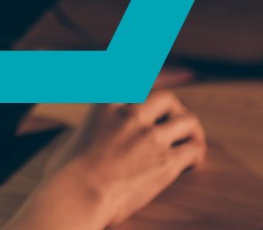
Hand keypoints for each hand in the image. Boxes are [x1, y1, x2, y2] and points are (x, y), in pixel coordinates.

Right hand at [5, 91, 207, 229]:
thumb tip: (90, 141)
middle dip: (175, 109)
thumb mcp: (72, 139)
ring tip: (192, 143)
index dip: (146, 71)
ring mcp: (151, 137)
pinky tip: (192, 164)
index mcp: (106, 105)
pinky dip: (196, 155)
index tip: (153, 66)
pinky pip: (193, 149)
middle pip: (167, 98)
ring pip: (188, 121)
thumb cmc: (66, 175)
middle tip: (175, 123)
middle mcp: (131, 115)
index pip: (133, 78)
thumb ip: (90, 133)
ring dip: (192, 132)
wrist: (78, 195)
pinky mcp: (165, 162)